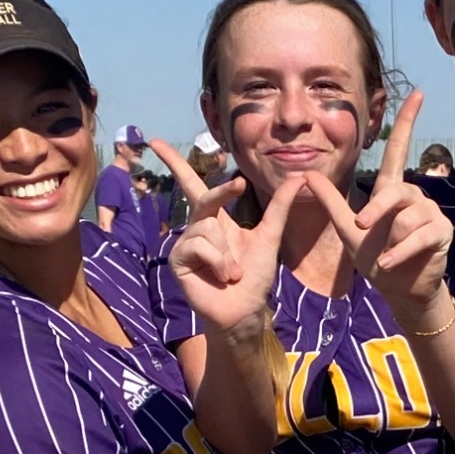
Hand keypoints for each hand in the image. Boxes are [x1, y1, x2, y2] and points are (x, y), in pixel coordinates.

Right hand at [150, 138, 301, 339]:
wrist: (244, 311)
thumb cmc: (255, 277)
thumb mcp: (269, 236)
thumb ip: (280, 206)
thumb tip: (299, 178)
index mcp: (215, 219)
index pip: (192, 185)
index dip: (174, 163)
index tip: (155, 142)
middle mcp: (197, 227)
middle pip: (204, 197)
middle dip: (223, 192)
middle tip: (239, 185)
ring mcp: (185, 243)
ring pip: (207, 226)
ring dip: (226, 253)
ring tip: (232, 272)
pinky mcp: (178, 259)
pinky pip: (198, 245)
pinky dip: (216, 261)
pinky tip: (220, 277)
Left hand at [301, 91, 454, 328]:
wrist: (399, 290)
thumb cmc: (375, 259)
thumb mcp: (348, 231)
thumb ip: (331, 202)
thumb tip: (306, 175)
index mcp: (391, 191)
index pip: (398, 150)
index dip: (407, 122)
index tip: (418, 94)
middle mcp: (414, 196)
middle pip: (394, 191)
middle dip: (376, 212)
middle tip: (363, 229)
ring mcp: (431, 213)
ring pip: (405, 217)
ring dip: (389, 241)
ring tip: (385, 256)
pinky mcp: (442, 232)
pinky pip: (419, 236)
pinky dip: (400, 252)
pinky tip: (391, 263)